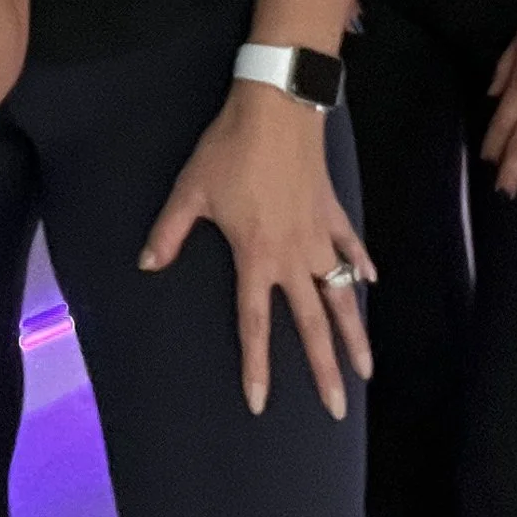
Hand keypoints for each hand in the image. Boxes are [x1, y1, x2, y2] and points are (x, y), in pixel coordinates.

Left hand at [139, 82, 374, 418]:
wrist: (277, 108)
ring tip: (366, 370)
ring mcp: (320, 236)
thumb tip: (146, 265)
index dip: (257, 367)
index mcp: (256, 258)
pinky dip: (362, 267)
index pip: (255, 325)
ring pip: (343, 296)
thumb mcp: (190, 191)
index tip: (261, 404)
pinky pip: (351, 248)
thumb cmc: (229, 149)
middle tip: (336, 408)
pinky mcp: (334, 213)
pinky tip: (371, 284)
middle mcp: (294, 257)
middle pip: (312, 325)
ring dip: (355, 334)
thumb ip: (168, 233)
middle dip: (324, 371)